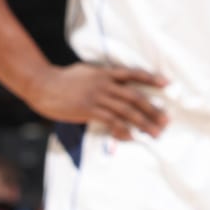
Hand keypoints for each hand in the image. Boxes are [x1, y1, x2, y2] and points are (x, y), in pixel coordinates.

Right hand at [34, 61, 167, 137]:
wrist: (43, 85)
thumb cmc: (62, 79)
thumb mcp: (85, 71)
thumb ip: (101, 77)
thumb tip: (114, 82)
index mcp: (104, 73)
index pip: (133, 74)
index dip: (151, 78)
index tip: (167, 84)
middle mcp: (104, 84)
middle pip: (135, 97)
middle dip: (152, 109)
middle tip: (165, 121)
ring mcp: (97, 97)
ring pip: (126, 111)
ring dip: (143, 123)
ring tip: (155, 133)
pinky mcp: (88, 110)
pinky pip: (111, 121)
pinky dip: (123, 130)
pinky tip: (132, 137)